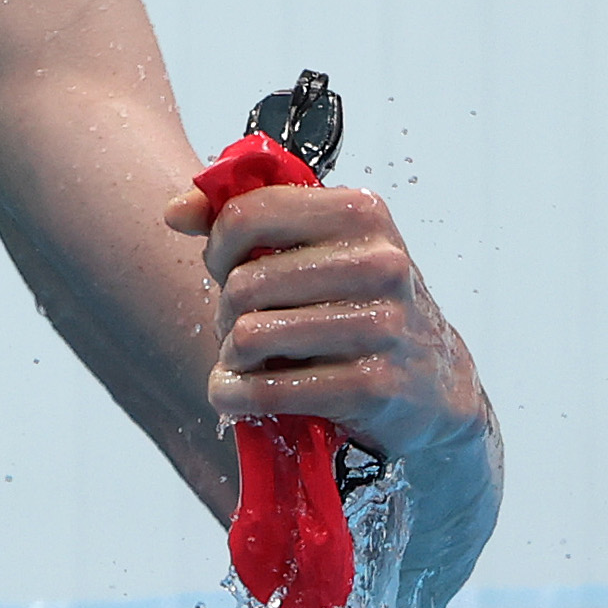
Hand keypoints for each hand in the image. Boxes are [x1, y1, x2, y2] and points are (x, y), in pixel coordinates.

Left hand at [162, 181, 487, 466]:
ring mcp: (381, 325)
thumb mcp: (315, 247)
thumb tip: (175, 212)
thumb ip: (244, 218)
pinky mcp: (373, 386)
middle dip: (226, 309)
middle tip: (240, 323)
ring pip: (249, 335)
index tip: (225, 265)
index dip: (218, 245)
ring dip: (231, 355)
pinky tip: (236, 393)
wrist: (432, 383)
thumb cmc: (356, 302)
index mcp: (362, 212)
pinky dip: (235, 395)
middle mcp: (379, 263)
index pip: (247, 213)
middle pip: (243, 282)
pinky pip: (266, 389)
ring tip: (245, 358)